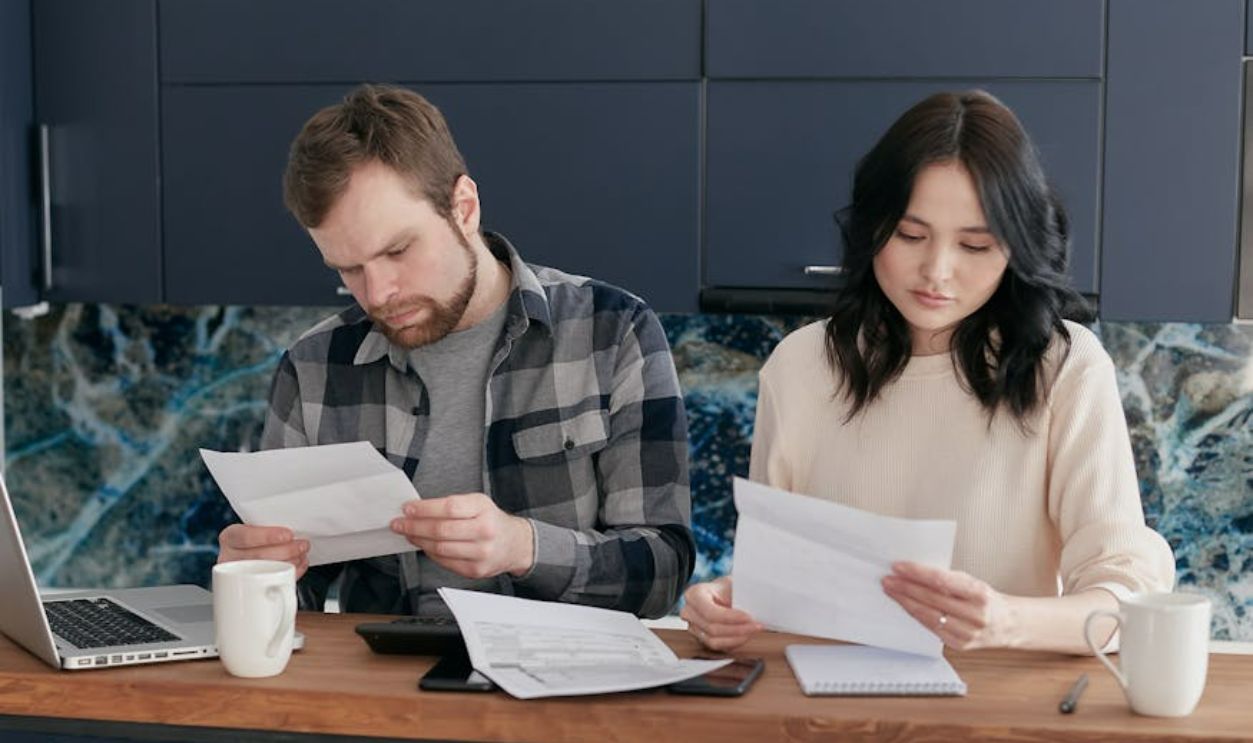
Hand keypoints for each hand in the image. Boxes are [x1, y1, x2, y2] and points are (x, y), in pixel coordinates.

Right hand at [217, 524, 309, 578]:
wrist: (250, 551)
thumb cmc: (256, 538)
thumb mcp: (256, 527)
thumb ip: (269, 526)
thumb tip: (295, 527)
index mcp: (230, 537)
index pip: (245, 537)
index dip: (267, 536)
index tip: (287, 535)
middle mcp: (230, 557)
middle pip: (258, 556)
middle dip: (286, 551)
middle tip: (302, 545)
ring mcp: (239, 575)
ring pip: (266, 571)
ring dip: (290, 563)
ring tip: (302, 554)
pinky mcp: (251, 587)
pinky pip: (273, 583)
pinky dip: (291, 574)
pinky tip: (299, 565)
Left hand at [390, 493, 533, 579]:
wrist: (515, 544)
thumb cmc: (491, 520)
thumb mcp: (478, 503)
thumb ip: (452, 505)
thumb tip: (417, 510)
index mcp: (483, 509)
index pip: (449, 508)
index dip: (425, 509)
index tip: (408, 508)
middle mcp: (484, 531)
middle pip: (441, 530)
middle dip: (414, 526)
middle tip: (399, 523)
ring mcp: (481, 553)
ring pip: (440, 548)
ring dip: (418, 541)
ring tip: (408, 534)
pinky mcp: (475, 570)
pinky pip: (444, 562)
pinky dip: (430, 553)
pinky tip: (424, 545)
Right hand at [679, 576, 763, 651]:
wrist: (723, 593)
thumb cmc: (727, 587)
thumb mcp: (734, 583)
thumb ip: (741, 592)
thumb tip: (756, 602)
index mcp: (694, 594)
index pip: (710, 612)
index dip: (731, 618)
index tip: (750, 618)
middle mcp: (689, 611)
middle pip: (712, 628)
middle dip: (738, 629)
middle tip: (757, 625)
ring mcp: (693, 627)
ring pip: (714, 641)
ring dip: (737, 637)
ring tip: (752, 630)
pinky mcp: (700, 638)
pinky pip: (717, 647)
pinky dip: (733, 642)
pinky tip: (745, 635)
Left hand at [881, 561, 1018, 649]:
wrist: (1008, 625)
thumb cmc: (988, 600)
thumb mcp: (973, 582)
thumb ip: (948, 579)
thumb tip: (916, 572)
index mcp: (979, 594)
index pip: (941, 581)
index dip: (917, 573)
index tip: (899, 567)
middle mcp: (974, 615)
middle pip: (931, 599)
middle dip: (906, 588)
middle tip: (888, 579)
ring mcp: (967, 633)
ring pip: (928, 616)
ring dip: (906, 602)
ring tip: (892, 591)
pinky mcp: (960, 644)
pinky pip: (932, 628)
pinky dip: (917, 616)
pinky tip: (906, 607)